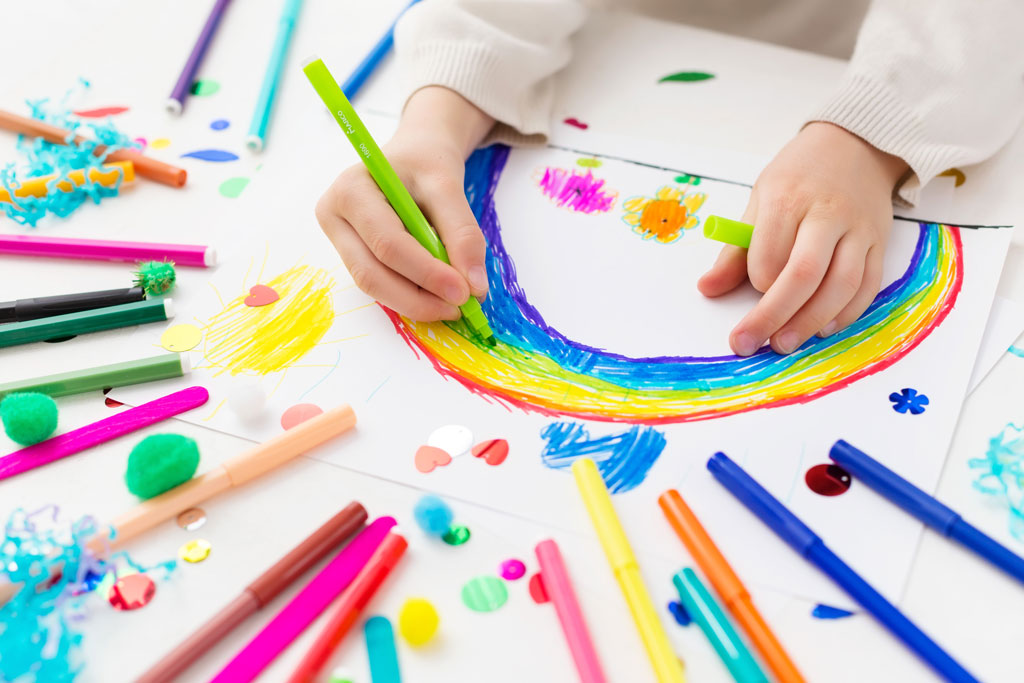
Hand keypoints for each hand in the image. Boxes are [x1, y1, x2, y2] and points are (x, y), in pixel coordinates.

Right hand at [315, 87, 494, 320]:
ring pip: (373, 286)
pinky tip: (437, 296)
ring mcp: (339, 240)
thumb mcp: (449, 185)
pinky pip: (380, 284)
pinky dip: (411, 295)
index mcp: (350, 191)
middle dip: (419, 298)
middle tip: (460, 308)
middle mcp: (335, 217)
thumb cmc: (425, 162)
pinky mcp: (352, 256)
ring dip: (415, 302)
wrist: (414, 155)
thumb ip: (463, 233)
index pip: (388, 244)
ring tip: (452, 304)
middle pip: (372, 273)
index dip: (427, 273)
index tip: (466, 292)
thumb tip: (475, 286)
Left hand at [698, 122, 908, 355]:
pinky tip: (825, 328)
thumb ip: (735, 249)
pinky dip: (847, 313)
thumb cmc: (799, 176)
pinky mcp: (881, 242)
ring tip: (786, 342)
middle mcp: (827, 214)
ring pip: (842, 284)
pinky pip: (868, 285)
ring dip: (812, 321)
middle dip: (775, 316)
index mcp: (788, 199)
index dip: (758, 280)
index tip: (752, 289)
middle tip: (754, 344)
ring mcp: (859, 230)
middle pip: (804, 274)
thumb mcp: (760, 199)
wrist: (857, 144)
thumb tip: (707, 288)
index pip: (769, 253)